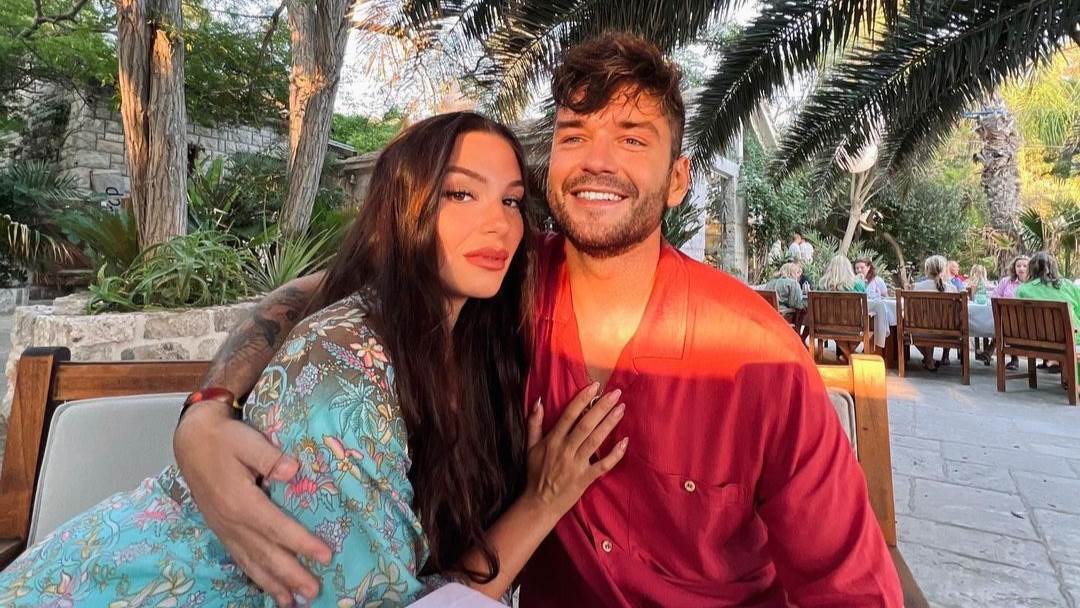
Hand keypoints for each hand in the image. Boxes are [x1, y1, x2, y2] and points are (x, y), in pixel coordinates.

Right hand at [174, 400, 331, 606]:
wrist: (191, 441)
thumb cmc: (223, 439)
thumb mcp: (247, 441)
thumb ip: (269, 457)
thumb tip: (293, 470)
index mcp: (241, 501)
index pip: (277, 528)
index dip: (302, 543)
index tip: (326, 555)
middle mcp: (232, 522)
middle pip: (266, 553)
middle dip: (291, 575)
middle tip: (314, 591)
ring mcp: (225, 529)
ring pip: (252, 562)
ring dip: (274, 584)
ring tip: (292, 602)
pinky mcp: (222, 530)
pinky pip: (240, 559)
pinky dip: (255, 576)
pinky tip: (268, 587)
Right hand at [521, 384, 628, 518]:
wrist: (539, 503)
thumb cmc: (535, 473)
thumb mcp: (530, 446)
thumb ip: (533, 423)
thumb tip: (538, 400)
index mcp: (552, 440)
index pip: (569, 415)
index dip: (582, 399)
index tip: (595, 386)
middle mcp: (565, 450)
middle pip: (585, 424)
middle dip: (601, 407)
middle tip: (615, 393)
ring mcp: (576, 465)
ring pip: (595, 441)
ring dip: (609, 424)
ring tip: (621, 409)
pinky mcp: (585, 478)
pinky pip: (603, 465)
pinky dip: (615, 454)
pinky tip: (625, 442)